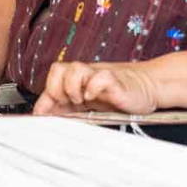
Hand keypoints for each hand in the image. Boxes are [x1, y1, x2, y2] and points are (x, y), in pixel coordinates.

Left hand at [32, 61, 159, 115]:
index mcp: (75, 83)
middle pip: (57, 69)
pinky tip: (94, 96)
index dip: (43, 100)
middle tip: (65, 103)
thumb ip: (67, 110)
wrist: (147, 87)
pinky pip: (99, 77)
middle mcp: (83, 77)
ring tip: (82, 100)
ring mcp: (97, 75)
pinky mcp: (113, 79)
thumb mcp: (89, 107)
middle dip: (56, 89)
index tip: (39, 116)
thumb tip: (44, 117)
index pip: (51, 84)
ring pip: (75, 69)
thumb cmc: (117, 98)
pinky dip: (94, 87)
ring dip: (73, 86)